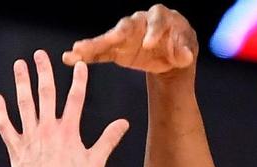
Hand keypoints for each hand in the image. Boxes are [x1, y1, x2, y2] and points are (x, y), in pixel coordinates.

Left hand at [0, 50, 129, 166]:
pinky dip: (0, 112)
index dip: (79, 81)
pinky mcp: (15, 148)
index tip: (80, 65)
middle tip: (40, 54)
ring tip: (19, 65)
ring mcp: (30, 137)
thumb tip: (124, 123)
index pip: (76, 99)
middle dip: (44, 72)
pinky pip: (5, 127)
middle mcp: (48, 129)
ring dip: (22, 83)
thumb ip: (109, 140)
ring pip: (24, 104)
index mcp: (68, 131)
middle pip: (46, 94)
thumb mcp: (95, 163)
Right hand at [61, 5, 196, 75]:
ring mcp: (126, 36)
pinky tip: (70, 58)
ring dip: (93, 44)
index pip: (157, 20)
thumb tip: (185, 56)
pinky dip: (86, 55)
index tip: (149, 44)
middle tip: (107, 41)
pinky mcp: (116, 49)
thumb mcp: (187, 49)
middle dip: (115, 34)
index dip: (153, 31)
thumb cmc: (180, 45)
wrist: (170, 55)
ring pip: (108, 38)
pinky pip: (100, 52)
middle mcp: (139, 23)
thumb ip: (185, 52)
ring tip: (77, 51)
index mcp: (160, 18)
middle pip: (126, 26)